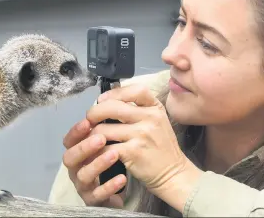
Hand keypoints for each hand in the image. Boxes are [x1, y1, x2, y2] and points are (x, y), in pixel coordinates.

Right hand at [62, 119, 125, 207]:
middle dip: (84, 147)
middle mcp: (77, 168)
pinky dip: (109, 186)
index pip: (70, 140)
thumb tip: (110, 100)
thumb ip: (107, 124)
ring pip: (83, 176)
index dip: (76, 131)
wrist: (129, 184)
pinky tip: (122, 178)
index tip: (88, 121)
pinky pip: (98, 195)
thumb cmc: (116, 157)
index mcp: (79, 151)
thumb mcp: (110, 139)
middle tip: (101, 137)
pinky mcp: (95, 200)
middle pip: (70, 158)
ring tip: (114, 154)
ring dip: (97, 164)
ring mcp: (84, 185)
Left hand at [86, 84, 201, 200]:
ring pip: (104, 129)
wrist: (173, 173)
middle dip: (94, 112)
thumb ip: (139, 109)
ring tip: (91, 138)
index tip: (102, 100)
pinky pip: (104, 147)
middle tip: (89, 120)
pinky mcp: (132, 152)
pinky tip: (96, 153)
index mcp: (155, 108)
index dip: (114, 93)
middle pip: (112, 107)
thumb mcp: (158, 121)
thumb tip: (109, 100)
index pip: (134, 90)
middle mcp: (150, 118)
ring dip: (92, 135)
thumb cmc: (162, 146)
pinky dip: (96, 151)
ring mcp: (141, 135)